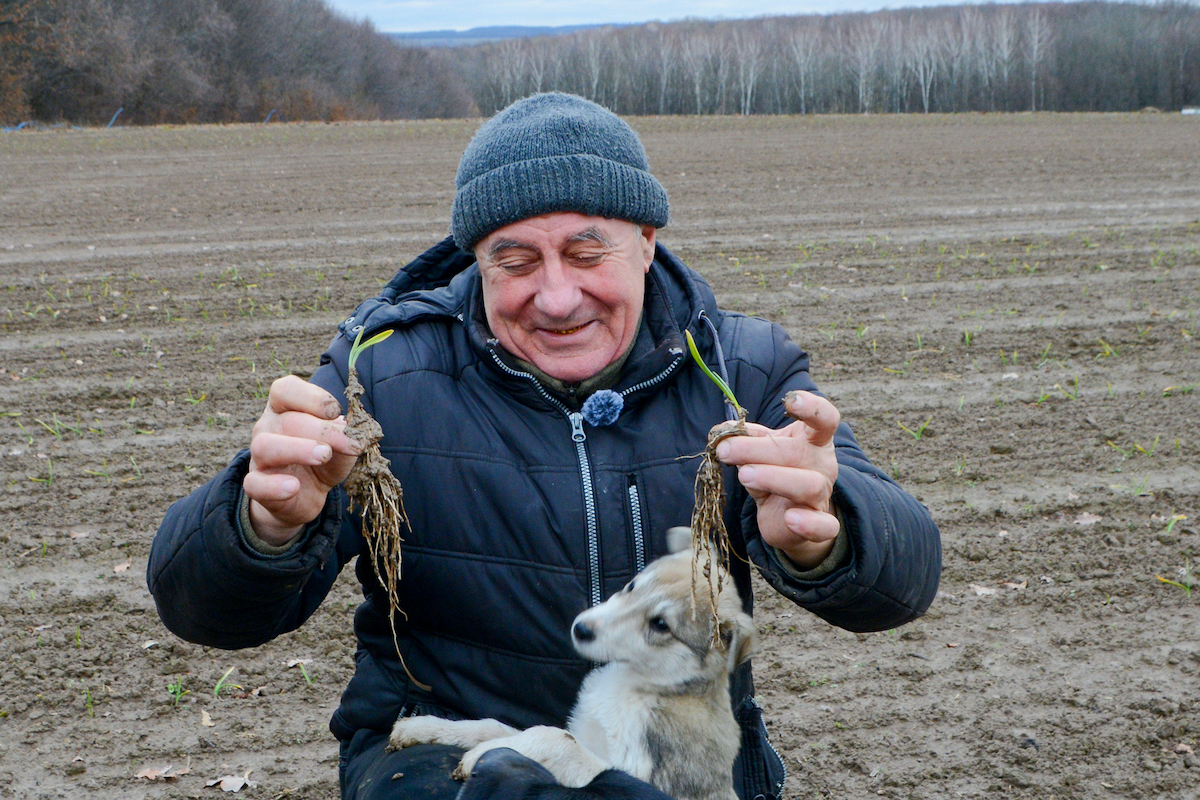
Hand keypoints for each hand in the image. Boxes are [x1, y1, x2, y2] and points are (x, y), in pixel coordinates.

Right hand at [243, 376, 360, 545]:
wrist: (309, 492)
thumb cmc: (324, 457)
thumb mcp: (341, 442)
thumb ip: (346, 433)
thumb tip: (354, 430)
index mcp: (284, 408)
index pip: (285, 390)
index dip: (312, 397)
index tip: (337, 411)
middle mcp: (267, 428)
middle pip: (287, 421)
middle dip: (322, 431)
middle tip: (349, 444)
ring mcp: (258, 457)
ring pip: (266, 446)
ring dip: (298, 450)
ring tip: (324, 456)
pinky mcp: (256, 484)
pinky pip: (255, 484)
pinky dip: (274, 486)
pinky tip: (294, 487)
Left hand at [714, 391, 839, 569]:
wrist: (788, 515)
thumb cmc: (775, 471)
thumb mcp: (760, 450)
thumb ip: (743, 437)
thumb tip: (719, 432)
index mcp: (813, 439)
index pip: (825, 418)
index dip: (812, 407)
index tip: (790, 400)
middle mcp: (822, 463)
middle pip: (797, 452)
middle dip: (757, 449)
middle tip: (725, 450)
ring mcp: (822, 493)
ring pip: (807, 484)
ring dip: (772, 477)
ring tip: (745, 475)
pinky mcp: (820, 524)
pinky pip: (825, 526)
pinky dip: (809, 523)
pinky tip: (790, 518)